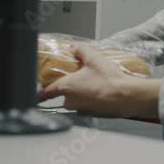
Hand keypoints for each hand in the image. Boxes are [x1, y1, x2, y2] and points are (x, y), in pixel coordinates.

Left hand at [39, 43, 160, 118]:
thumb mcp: (94, 58)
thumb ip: (81, 50)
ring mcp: (81, 110)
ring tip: (96, 84)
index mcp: (66, 87)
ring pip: (77, 101)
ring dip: (83, 94)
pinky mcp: (92, 115)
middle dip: (71, 87)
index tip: (35, 94)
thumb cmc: (110, 80)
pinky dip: (92, 100)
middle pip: (64, 95)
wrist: (128, 96)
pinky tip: (103, 92)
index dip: (38, 93)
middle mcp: (71, 101)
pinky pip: (87, 106)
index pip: (44, 94)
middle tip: (82, 78)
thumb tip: (74, 48)